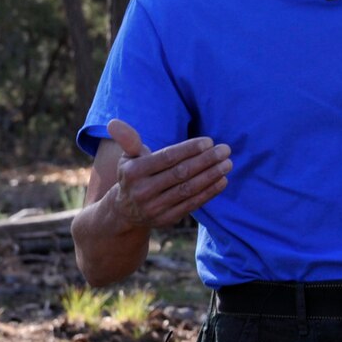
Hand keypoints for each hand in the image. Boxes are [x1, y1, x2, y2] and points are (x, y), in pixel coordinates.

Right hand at [104, 118, 231, 230]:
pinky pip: (192, 204)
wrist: (125, 211)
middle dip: (206, 160)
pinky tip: (222, 180)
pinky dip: (209, 192)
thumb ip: (128, 140)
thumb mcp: (127, 157)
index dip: (189, 149)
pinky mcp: (167, 219)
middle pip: (180, 173)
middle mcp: (143, 191)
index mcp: (133, 172)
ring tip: (228, 164)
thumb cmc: (133, 175)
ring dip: (211, 176)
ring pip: (188, 189)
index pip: (166, 158)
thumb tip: (113, 122)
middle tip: (225, 150)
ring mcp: (155, 207)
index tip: (209, 141)